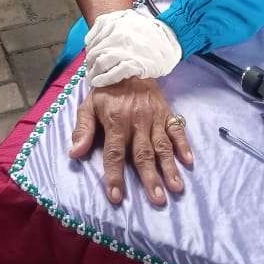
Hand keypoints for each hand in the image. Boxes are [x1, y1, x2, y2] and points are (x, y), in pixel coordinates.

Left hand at [69, 78, 193, 206]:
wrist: (129, 64)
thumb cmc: (106, 90)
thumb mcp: (88, 105)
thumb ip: (83, 130)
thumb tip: (74, 153)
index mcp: (116, 122)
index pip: (115, 154)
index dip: (115, 176)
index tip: (116, 197)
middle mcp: (137, 122)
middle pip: (143, 154)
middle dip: (150, 178)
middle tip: (158, 200)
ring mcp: (155, 117)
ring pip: (162, 146)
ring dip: (170, 168)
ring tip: (176, 188)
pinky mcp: (167, 112)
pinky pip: (177, 129)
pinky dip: (183, 145)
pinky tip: (188, 161)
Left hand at [85, 9, 181, 86]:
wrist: (173, 38)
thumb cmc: (151, 31)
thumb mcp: (129, 19)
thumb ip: (111, 25)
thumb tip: (92, 40)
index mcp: (115, 21)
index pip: (93, 39)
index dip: (89, 52)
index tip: (89, 59)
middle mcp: (118, 33)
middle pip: (95, 52)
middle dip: (90, 64)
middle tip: (89, 72)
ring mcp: (125, 48)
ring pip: (100, 63)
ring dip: (94, 73)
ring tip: (93, 80)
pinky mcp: (134, 63)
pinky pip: (112, 73)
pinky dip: (103, 79)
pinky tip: (100, 83)